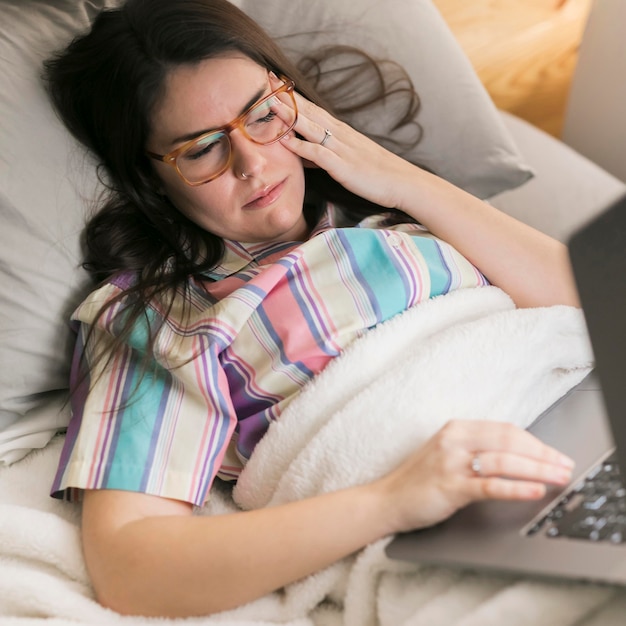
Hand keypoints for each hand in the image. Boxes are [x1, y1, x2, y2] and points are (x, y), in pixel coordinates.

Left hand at [280, 92, 416, 209]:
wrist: (403, 183)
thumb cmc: (378, 174)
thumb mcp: (348, 160)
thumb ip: (324, 155)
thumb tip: (303, 152)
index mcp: (341, 132)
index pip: (313, 109)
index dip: (293, 97)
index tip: (275, 82)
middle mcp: (340, 135)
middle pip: (309, 111)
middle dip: (286, 96)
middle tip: (265, 79)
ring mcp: (342, 149)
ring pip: (311, 127)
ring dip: (289, 114)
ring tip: (269, 103)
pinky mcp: (343, 166)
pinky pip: (318, 154)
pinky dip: (301, 147)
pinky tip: (286, 141)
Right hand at [375, 419, 574, 533]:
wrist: (388, 499)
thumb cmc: (420, 479)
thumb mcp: (449, 453)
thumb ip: (477, 449)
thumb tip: (522, 456)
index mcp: (457, 428)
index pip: (506, 430)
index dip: (536, 442)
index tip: (555, 455)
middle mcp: (454, 440)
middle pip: (509, 441)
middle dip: (542, 455)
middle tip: (564, 466)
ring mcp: (451, 462)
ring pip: (504, 461)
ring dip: (537, 470)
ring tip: (558, 478)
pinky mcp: (450, 486)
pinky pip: (490, 485)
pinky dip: (516, 487)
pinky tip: (534, 490)